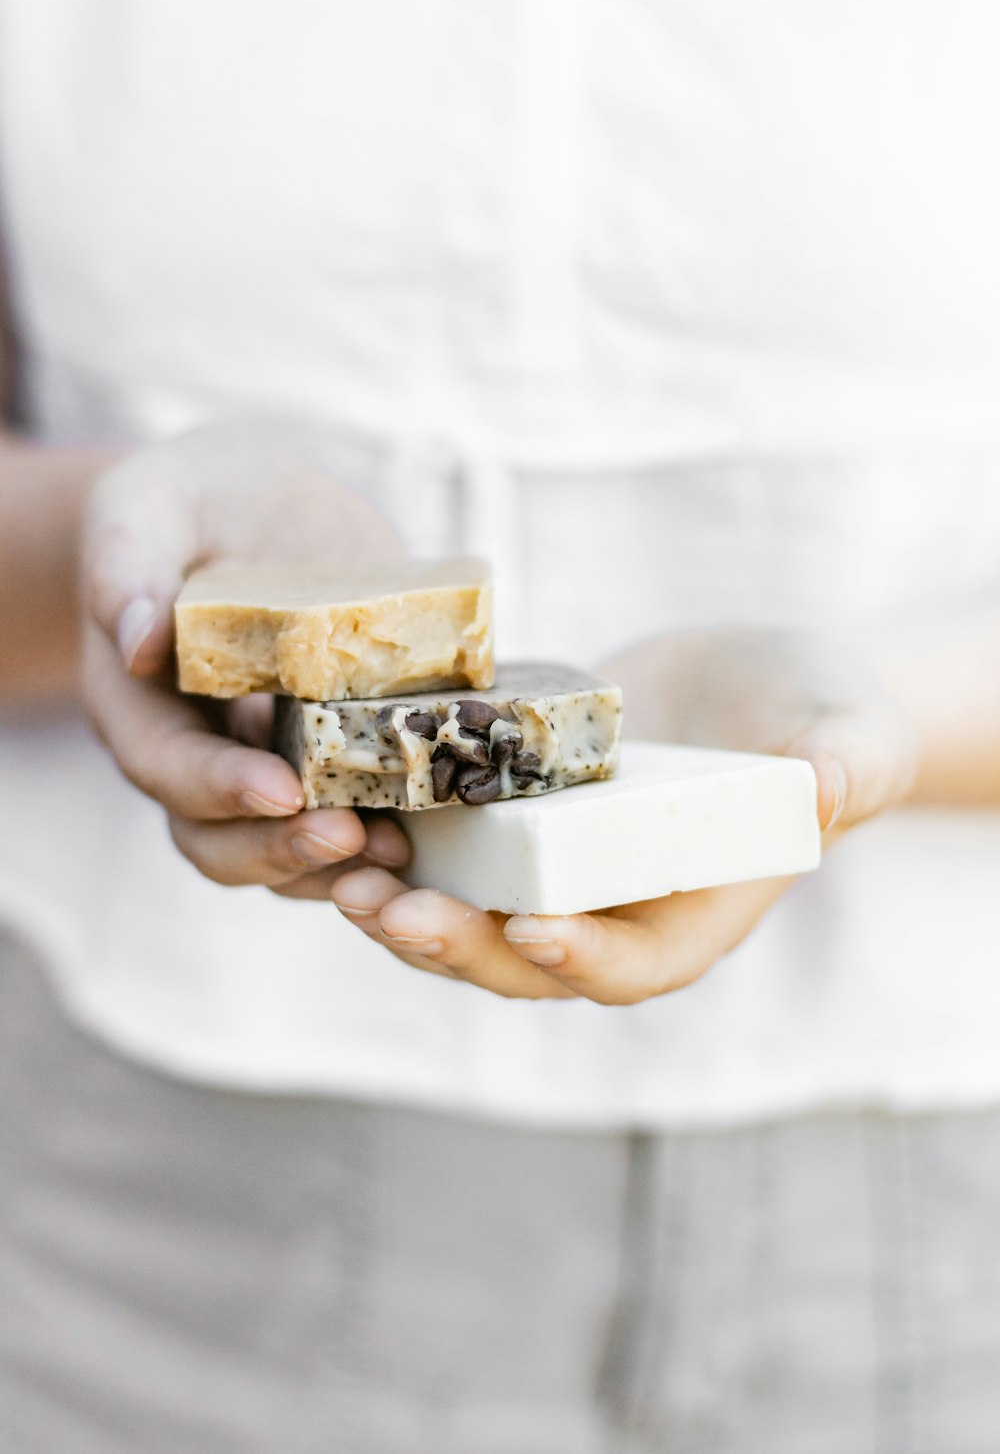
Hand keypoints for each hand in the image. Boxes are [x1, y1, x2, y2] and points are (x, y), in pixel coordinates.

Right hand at [82, 423, 410, 894]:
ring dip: (339, 866)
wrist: (257, 506)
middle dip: (283, 850)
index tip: (283, 793)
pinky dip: (387, 834)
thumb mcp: (149, 502)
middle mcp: (196, 752)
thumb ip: (129, 560)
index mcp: (139, 703)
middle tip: (353, 838)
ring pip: (284, 851)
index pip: (166, 766)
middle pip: (218, 837)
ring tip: (401, 853)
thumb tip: (137, 639)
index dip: (220, 789)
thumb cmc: (193, 498)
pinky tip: (435, 827)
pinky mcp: (330, 760)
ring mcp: (265, 765)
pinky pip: (350, 818)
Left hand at [329, 628, 918, 1000]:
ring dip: (404, 912)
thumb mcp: (852, 735)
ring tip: (342, 882)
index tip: (534, 927)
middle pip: (528, 959)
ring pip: (471, 919)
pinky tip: (343, 820)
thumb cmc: (822, 716)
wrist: (756, 683)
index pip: (639, 964)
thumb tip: (825, 793)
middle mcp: (616, 910)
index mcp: (696, 913)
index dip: (586, 957)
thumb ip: (848, 766)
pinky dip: (397, 850)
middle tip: (388, 914)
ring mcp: (559, 871)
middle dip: (458, 947)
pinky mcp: (518, 822)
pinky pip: (449, 857)